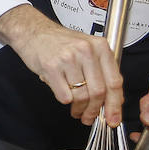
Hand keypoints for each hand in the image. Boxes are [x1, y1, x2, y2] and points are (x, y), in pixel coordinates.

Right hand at [0, 4, 124, 126]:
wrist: (33, 32)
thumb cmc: (60, 42)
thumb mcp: (87, 49)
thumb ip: (101, 71)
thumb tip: (111, 100)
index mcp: (100, 47)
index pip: (114, 81)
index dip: (115, 105)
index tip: (113, 118)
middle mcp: (86, 51)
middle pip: (98, 92)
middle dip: (95, 110)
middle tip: (90, 117)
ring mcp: (68, 59)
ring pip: (81, 96)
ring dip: (79, 109)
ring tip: (76, 110)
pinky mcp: (51, 67)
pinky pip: (64, 95)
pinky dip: (65, 100)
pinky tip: (63, 95)